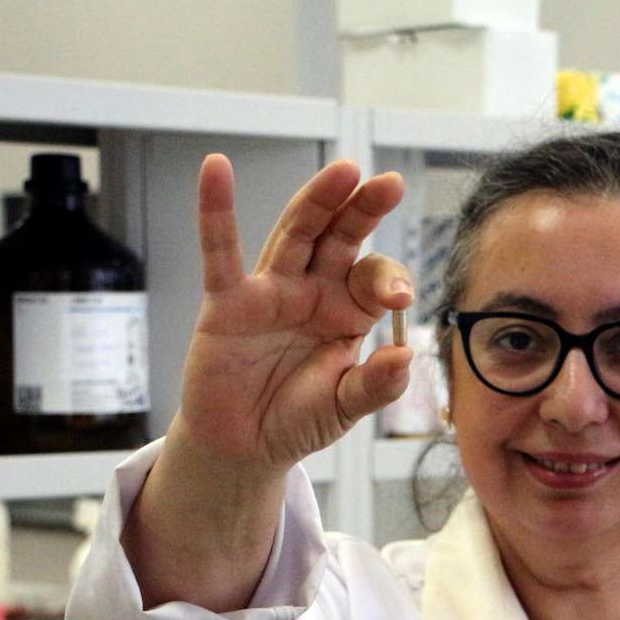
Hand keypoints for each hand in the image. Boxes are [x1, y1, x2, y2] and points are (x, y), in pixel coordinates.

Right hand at [178, 154, 414, 473]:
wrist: (245, 448)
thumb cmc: (297, 420)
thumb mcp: (346, 408)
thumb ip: (376, 385)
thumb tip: (404, 356)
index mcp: (348, 312)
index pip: (374, 278)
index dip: (388, 281)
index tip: (398, 299)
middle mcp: (313, 292)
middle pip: (341, 238)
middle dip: (363, 211)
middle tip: (388, 185)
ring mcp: (271, 292)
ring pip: (296, 234)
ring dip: (317, 201)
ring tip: (343, 172)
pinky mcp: (227, 303)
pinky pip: (220, 253)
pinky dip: (216, 211)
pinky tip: (216, 171)